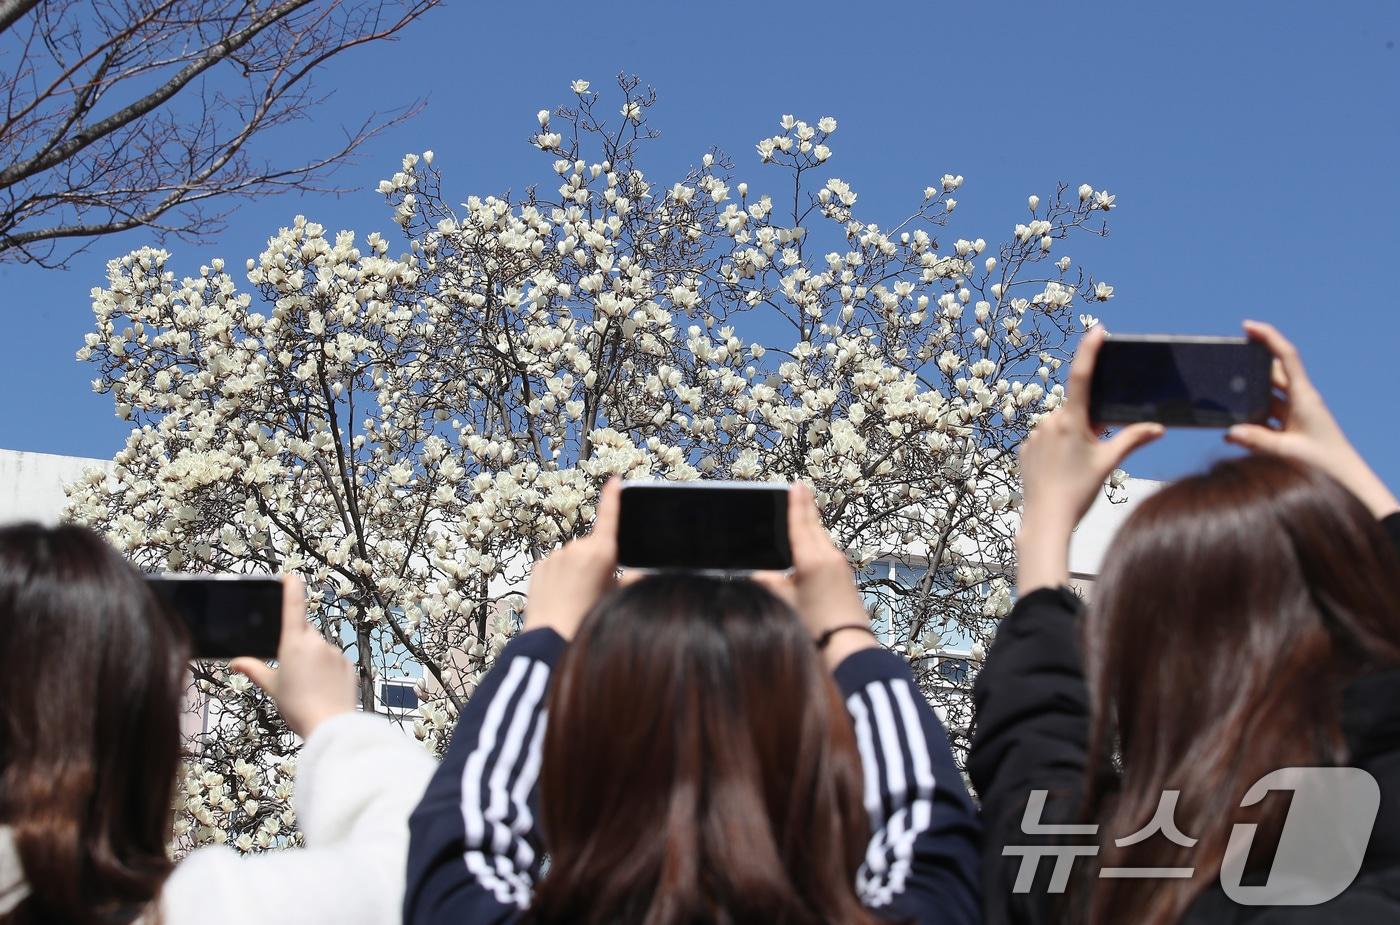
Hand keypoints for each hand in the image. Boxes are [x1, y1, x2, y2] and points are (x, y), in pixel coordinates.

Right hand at [231, 575, 356, 739]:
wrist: (330, 724)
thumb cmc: (297, 707)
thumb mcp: (272, 687)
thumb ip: (254, 670)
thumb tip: (236, 661)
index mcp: (294, 643)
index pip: (293, 606)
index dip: (292, 589)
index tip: (291, 577)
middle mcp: (316, 642)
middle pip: (305, 632)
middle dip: (298, 642)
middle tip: (291, 668)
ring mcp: (334, 651)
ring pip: (320, 647)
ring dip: (313, 657)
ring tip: (308, 684)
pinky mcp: (348, 663)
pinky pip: (334, 659)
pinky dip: (327, 668)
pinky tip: (323, 687)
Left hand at [522, 478, 622, 640]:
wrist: (551, 637)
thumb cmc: (588, 619)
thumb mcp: (616, 598)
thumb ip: (632, 581)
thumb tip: (641, 574)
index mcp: (601, 551)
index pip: (609, 516)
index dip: (613, 496)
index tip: (614, 480)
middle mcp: (577, 547)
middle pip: (593, 547)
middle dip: (597, 561)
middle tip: (597, 589)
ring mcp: (555, 555)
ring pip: (573, 558)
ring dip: (577, 570)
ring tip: (577, 598)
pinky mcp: (540, 566)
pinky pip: (555, 566)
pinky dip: (560, 577)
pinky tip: (561, 597)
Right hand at [753, 482, 876, 669]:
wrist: (847, 645)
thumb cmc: (815, 626)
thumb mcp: (784, 602)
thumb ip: (769, 582)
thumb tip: (760, 572)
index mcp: (811, 559)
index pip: (800, 524)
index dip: (796, 503)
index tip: (796, 484)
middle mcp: (829, 557)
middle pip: (814, 526)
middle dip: (806, 507)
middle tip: (801, 488)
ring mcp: (841, 565)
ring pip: (822, 538)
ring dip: (812, 525)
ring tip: (803, 513)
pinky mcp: (846, 575)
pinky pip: (828, 551)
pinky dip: (818, 542)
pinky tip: (812, 545)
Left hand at [1016, 326, 1163, 590]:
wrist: (1046, 519)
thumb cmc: (1079, 491)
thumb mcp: (1109, 462)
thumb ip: (1133, 440)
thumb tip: (1158, 427)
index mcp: (1071, 421)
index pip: (1081, 377)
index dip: (1089, 351)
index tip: (1097, 331)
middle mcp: (1049, 422)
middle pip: (1075, 410)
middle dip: (1088, 422)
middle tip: (1094, 448)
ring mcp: (1034, 435)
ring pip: (1060, 426)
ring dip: (1072, 436)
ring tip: (1075, 467)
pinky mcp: (1025, 450)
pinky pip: (1045, 440)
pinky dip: (1056, 449)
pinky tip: (1060, 471)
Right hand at [1226, 321, 1398, 517]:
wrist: (1346, 479)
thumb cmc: (1324, 463)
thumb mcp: (1288, 451)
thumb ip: (1257, 440)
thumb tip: (1229, 432)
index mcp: (1304, 396)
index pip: (1286, 357)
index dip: (1268, 337)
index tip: (1247, 326)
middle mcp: (1301, 399)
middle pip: (1274, 371)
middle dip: (1252, 364)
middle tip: (1228, 357)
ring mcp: (1297, 412)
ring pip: (1269, 393)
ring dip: (1250, 392)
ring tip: (1225, 392)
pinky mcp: (1293, 426)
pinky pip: (1268, 413)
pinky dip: (1253, 415)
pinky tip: (1236, 426)